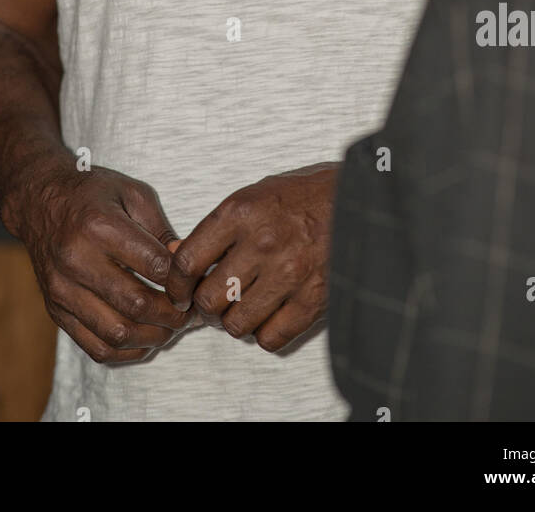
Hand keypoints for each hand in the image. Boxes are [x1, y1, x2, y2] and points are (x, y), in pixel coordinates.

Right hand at [3, 158, 195, 363]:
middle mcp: (76, 260)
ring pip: (117, 333)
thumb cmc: (92, 193)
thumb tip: (185, 263)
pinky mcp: (55, 309)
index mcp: (100, 226)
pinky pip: (95, 347)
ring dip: (153, 337)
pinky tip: (144, 338)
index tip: (193, 283)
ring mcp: (62, 289)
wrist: (38, 201)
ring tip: (170, 327)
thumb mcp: (132, 193)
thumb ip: (161, 229)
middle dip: (173, 314)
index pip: (154, 266)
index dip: (182, 280)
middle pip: (137, 305)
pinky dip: (126, 351)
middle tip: (189, 312)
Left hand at [165, 163, 339, 351]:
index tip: (179, 292)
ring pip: (236, 324)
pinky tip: (269, 316)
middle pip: (208, 299)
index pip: (187, 262)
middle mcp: (262, 242)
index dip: (176, 285)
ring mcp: (289, 273)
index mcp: (242, 212)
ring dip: (233, 322)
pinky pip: (270, 338)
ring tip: (242, 308)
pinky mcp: (314, 299)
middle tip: (213, 300)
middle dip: (205, 306)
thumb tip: (175, 257)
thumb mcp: (253, 196)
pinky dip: (264, 334)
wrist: (359, 199)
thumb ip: (214, 228)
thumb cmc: (304, 195)